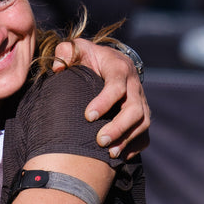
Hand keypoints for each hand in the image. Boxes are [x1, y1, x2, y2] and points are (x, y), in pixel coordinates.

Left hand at [54, 39, 149, 159]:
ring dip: (127, 140)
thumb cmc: (90, 57)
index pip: (116, 86)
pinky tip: (120, 156)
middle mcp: (134, 85)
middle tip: (99, 141)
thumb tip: (57, 68)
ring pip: (143, 123)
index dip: (104, 102)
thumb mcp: (78, 48)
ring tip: (110, 154)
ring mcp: (141, 101)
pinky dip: (135, 146)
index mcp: (119, 68)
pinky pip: (145, 133)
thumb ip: (66, 52)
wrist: (112, 61)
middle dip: (118, 127)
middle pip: (134, 109)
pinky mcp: (142, 114)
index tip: (87, 116)